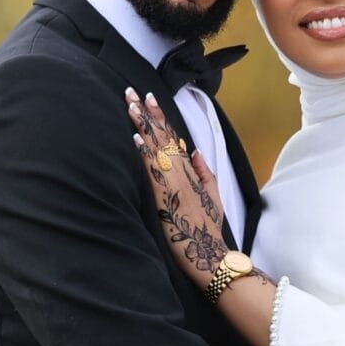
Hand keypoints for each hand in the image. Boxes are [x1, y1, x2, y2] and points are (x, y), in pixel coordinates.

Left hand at [126, 89, 227, 285]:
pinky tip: (135, 138)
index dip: (161, 118)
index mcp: (192, 173)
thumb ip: (204, 172)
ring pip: (156, 148)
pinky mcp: (165, 197)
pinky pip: (153, 171)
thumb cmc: (209, 230)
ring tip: (130, 106)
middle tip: (132, 91)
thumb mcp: (214, 198)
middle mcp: (183, 174)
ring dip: (143, 126)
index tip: (150, 99)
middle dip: (147, 113)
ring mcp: (174, 184)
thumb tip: (193, 150)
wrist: (211, 254)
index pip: (173, 138)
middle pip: (163, 137)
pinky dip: (144, 154)